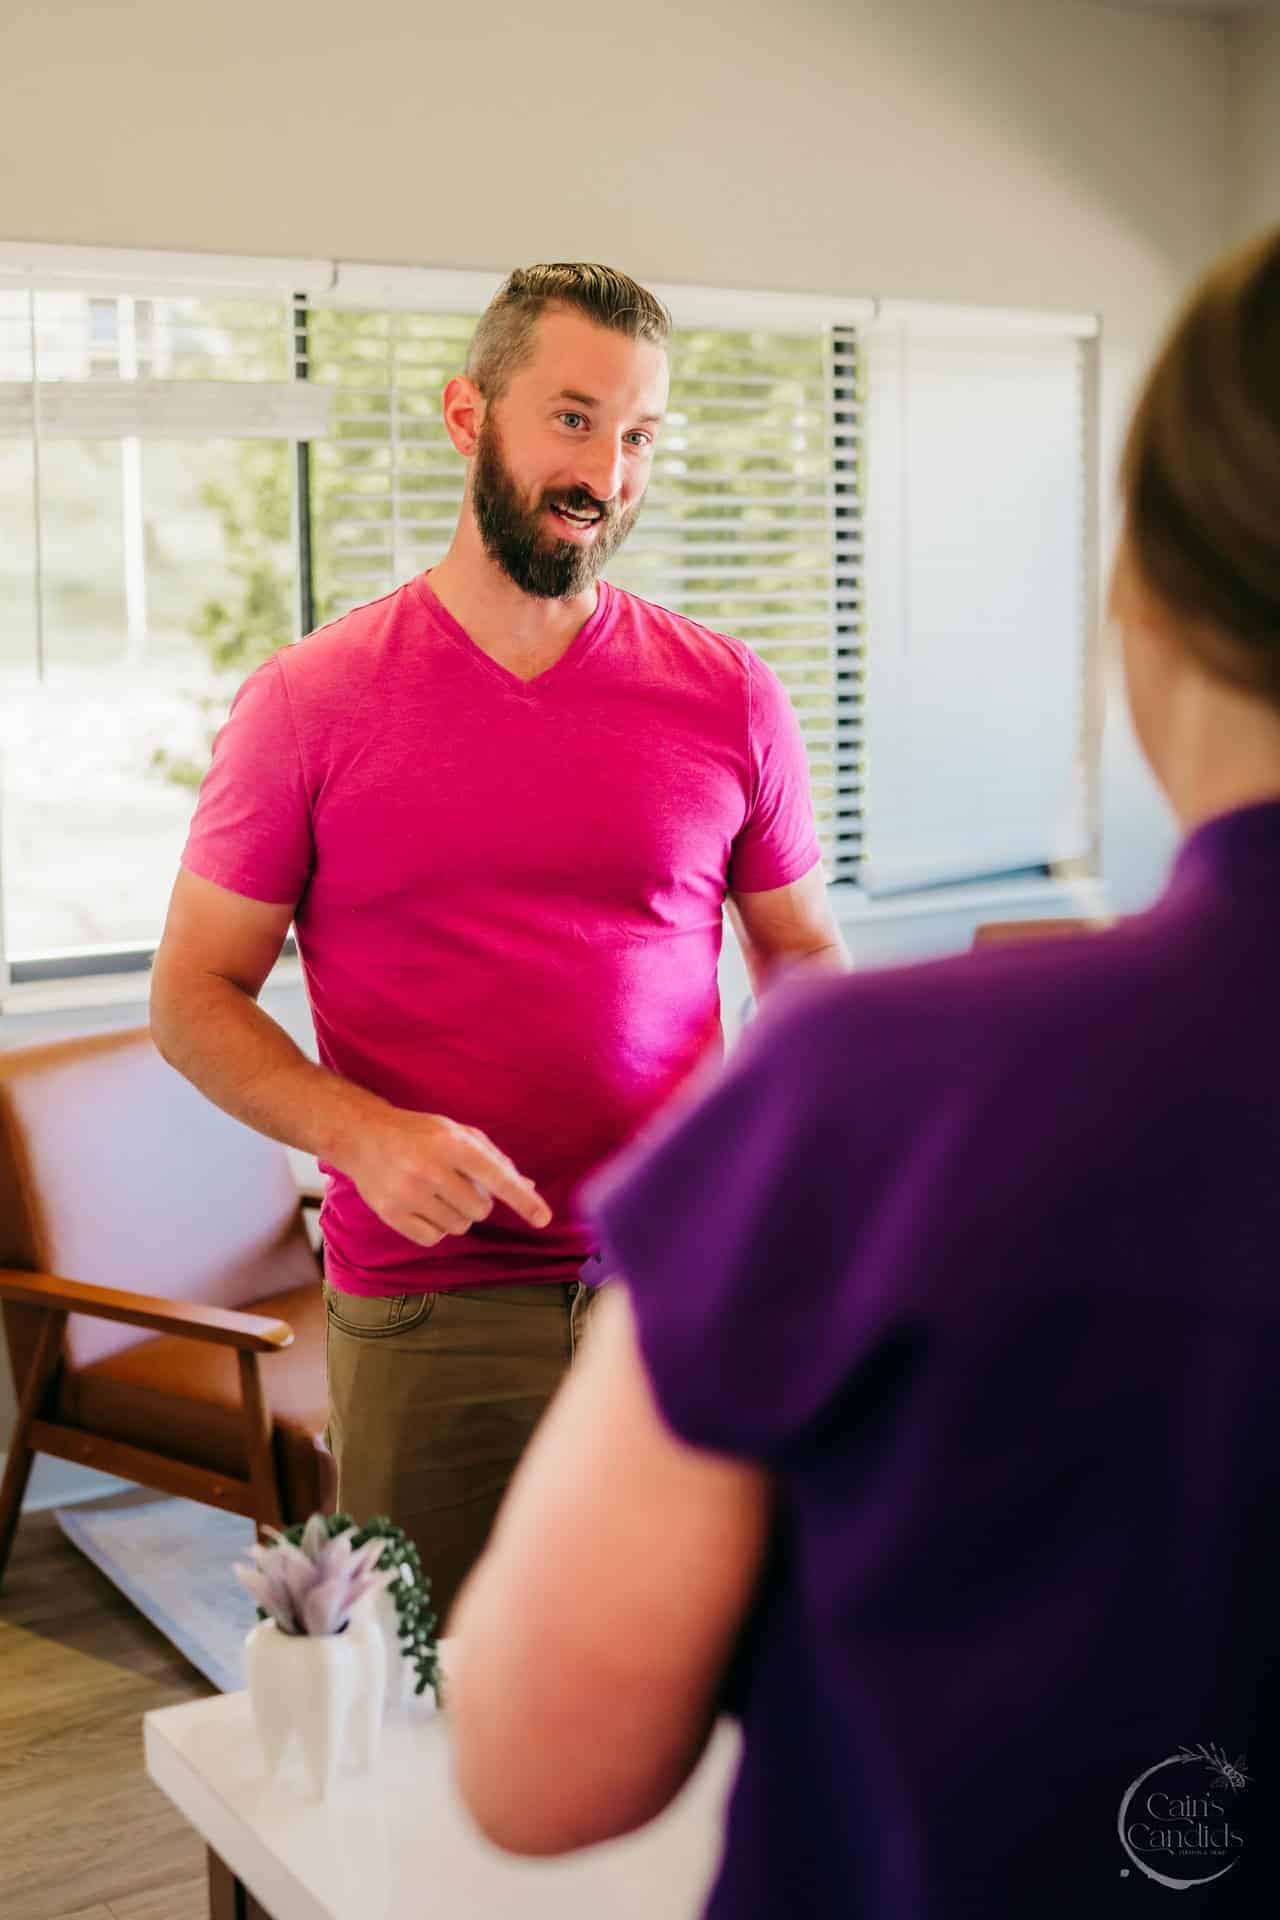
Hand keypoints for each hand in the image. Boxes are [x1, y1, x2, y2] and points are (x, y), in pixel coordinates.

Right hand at [346, 1109, 551, 1248]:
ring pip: (459, 1226)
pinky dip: (436, 1228)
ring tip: (437, 1192)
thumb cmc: (418, 1133)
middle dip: (477, 1201)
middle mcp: (431, 1169)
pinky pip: (434, 1239)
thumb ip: (493, 1158)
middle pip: (481, 1209)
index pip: (497, 1177)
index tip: (543, 1218)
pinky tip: (423, 1206)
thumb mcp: (456, 1132)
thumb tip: (527, 1186)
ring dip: (456, 1214)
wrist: (362, 1136)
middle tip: (456, 1183)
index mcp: (452, 1143)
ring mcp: (409, 1193)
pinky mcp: (391, 1214)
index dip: (523, 1199)